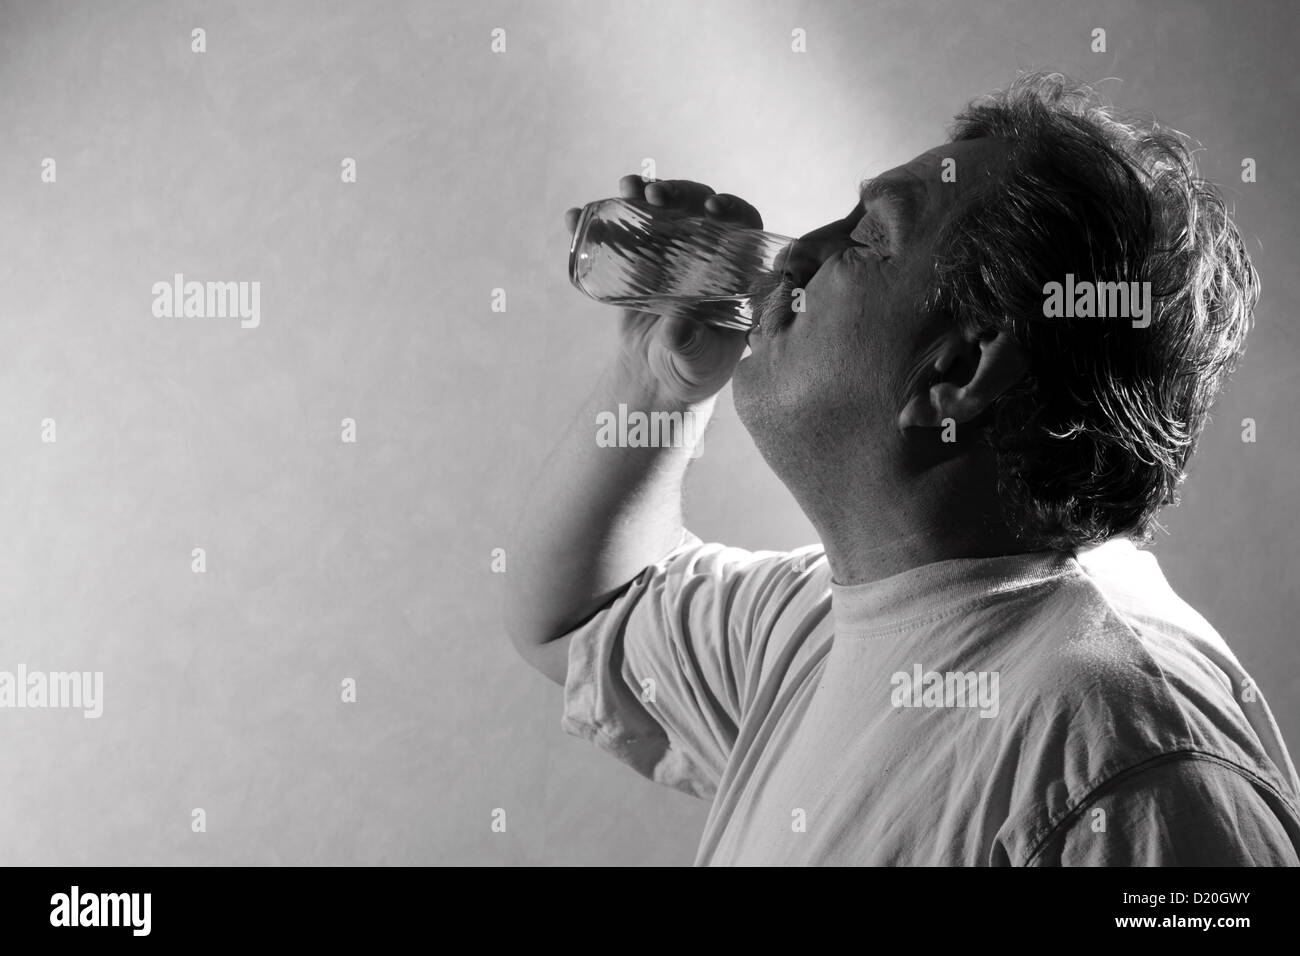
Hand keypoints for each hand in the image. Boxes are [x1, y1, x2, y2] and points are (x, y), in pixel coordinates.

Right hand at [566, 174, 763, 405]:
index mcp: (734, 272)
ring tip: (625, 188)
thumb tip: (675, 327)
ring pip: (661, 211)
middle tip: (656, 196)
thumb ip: (691, 344)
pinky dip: (598, 220)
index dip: (732, 210)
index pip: (743, 228)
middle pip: (698, 209)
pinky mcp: (638, 259)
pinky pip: (620, 233)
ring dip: (642, 193)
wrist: (656, 376)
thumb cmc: (692, 368)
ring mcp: (670, 252)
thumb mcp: (697, 360)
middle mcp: (706, 253)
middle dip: (679, 194)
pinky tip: (576, 216)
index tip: (712, 209)